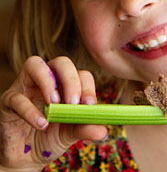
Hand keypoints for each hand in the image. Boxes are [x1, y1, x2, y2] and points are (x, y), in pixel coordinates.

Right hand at [0, 56, 106, 170]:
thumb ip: (85, 128)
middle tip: (74, 102)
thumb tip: (103, 130)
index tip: (89, 105)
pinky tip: (41, 124)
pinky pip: (17, 97)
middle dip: (70, 79)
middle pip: (60, 62)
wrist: (25, 159)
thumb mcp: (70, 134)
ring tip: (54, 104)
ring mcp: (25, 86)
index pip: (80, 73)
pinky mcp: (8, 101)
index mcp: (65, 84)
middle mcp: (46, 80)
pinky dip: (30, 110)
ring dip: (47, 81)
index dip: (86, 86)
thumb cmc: (50, 138)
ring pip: (34, 64)